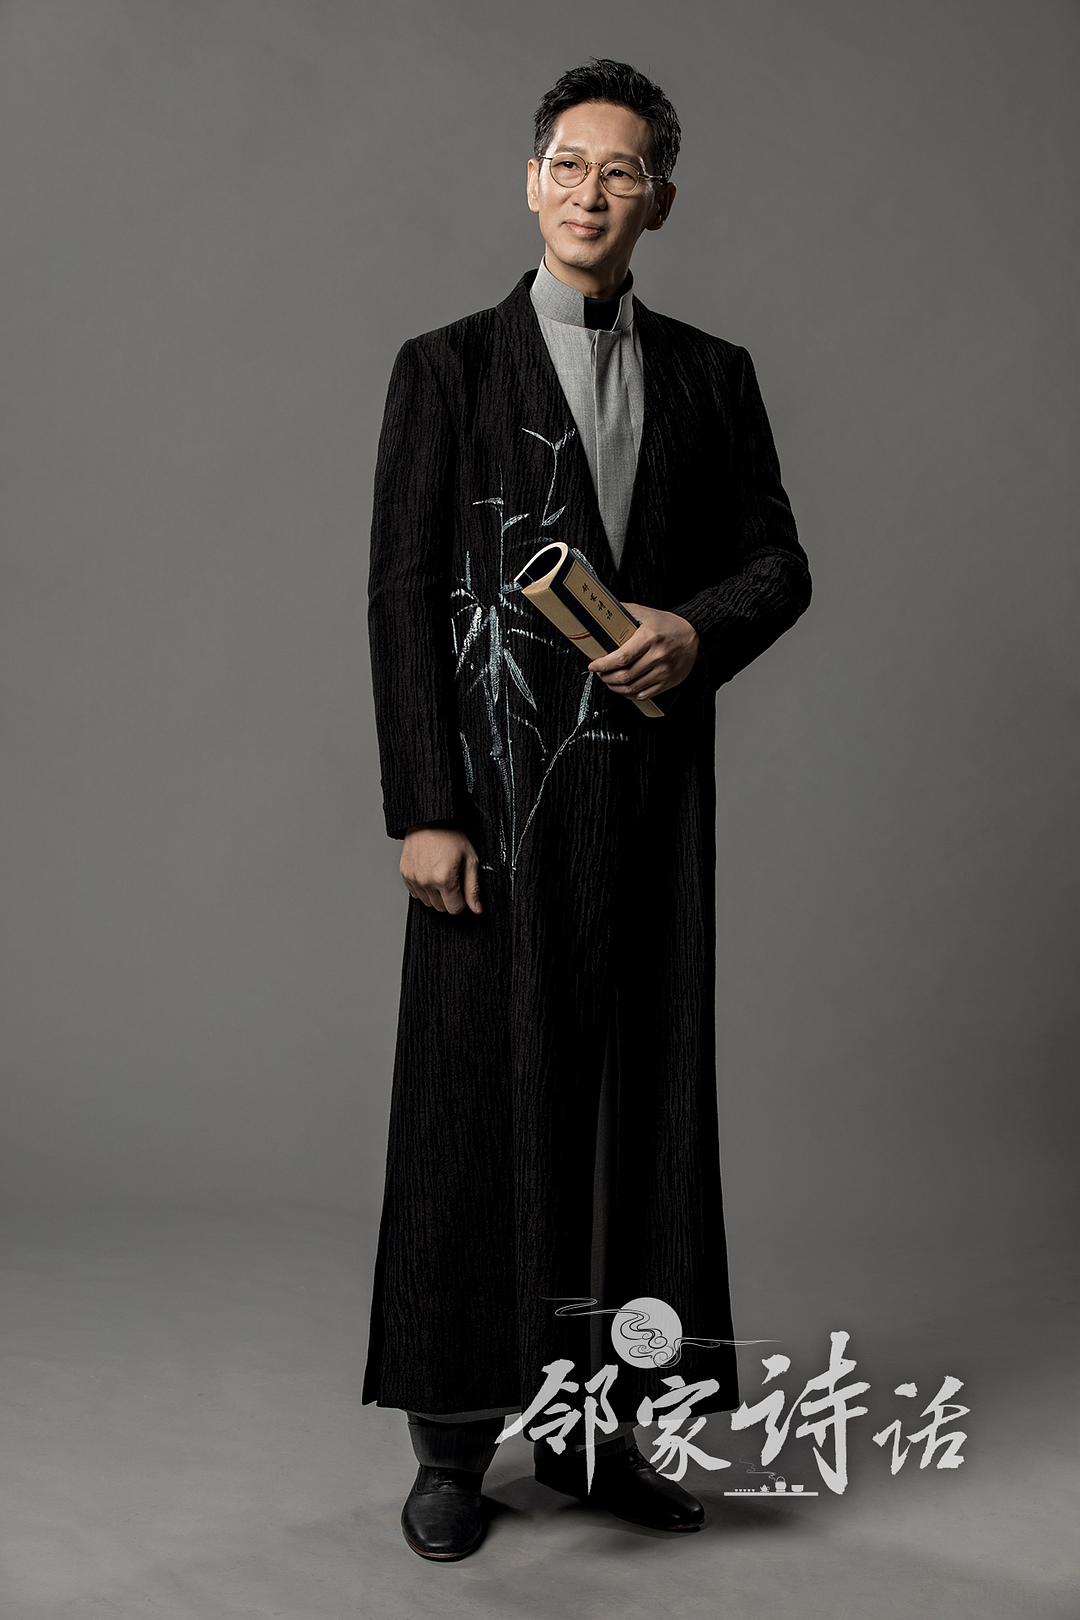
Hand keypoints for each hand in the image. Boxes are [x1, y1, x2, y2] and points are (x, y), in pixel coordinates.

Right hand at [401, 825, 483, 914]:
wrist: (430, 819)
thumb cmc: (451, 835)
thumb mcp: (470, 860)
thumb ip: (473, 888)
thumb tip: (477, 909)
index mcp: (444, 879)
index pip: (454, 909)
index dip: (461, 902)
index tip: (462, 891)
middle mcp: (426, 881)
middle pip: (440, 907)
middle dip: (448, 898)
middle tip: (452, 879)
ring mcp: (413, 879)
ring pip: (427, 902)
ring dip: (435, 894)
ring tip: (440, 874)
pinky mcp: (405, 874)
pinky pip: (415, 893)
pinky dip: (423, 888)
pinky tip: (429, 873)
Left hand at [586, 603, 700, 700]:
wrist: (695, 634)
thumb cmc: (668, 624)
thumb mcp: (646, 613)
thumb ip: (625, 611)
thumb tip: (603, 610)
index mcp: (650, 637)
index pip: (621, 657)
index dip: (603, 665)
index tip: (593, 666)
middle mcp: (658, 656)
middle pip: (625, 675)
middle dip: (607, 677)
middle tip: (600, 674)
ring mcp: (664, 671)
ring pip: (633, 688)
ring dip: (616, 688)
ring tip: (609, 681)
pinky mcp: (668, 681)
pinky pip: (645, 694)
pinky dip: (630, 695)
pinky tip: (624, 689)